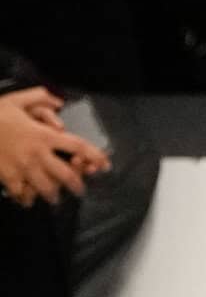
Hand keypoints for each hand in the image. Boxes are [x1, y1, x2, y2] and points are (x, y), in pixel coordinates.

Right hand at [0, 88, 109, 205]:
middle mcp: (38, 154)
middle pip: (66, 175)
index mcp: (44, 135)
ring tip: (54, 198)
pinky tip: (27, 200)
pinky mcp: (8, 177)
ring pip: (46, 188)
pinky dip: (26, 198)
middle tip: (79, 190)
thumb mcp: (17, 99)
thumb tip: (59, 101)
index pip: (77, 146)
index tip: (105, 165)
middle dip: (76, 185)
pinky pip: (22, 194)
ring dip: (53, 195)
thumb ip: (40, 97)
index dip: (95, 156)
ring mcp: (23, 168)